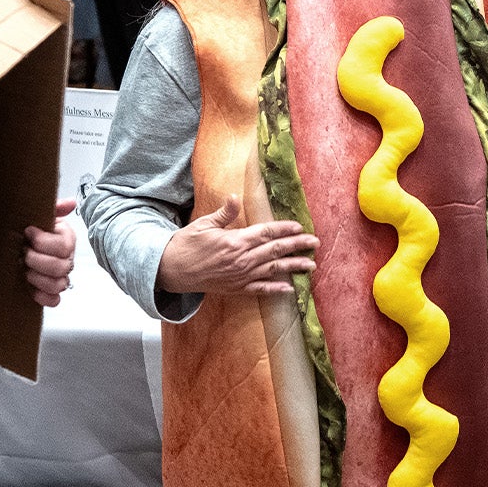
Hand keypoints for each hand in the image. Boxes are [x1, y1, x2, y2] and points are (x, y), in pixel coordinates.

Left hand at [23, 198, 76, 306]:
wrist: (17, 245)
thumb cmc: (30, 230)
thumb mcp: (42, 215)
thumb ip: (55, 208)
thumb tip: (71, 203)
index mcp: (66, 239)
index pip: (64, 246)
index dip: (43, 241)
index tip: (28, 232)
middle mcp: (67, 259)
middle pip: (61, 267)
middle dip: (36, 260)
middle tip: (23, 252)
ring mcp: (60, 277)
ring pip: (59, 285)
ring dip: (37, 277)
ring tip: (24, 269)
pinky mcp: (51, 292)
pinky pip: (54, 300)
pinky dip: (42, 296)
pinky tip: (30, 288)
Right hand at [155, 193, 317, 296]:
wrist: (172, 271)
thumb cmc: (186, 245)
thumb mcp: (204, 224)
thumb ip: (225, 213)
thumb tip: (236, 197)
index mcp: (235, 242)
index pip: (266, 233)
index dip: (284, 229)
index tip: (300, 227)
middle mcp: (241, 260)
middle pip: (275, 251)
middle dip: (297, 246)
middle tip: (315, 243)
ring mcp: (240, 276)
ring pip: (273, 270)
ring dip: (293, 267)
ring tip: (311, 265)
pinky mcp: (236, 288)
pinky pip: (260, 289)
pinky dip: (276, 289)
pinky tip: (290, 288)